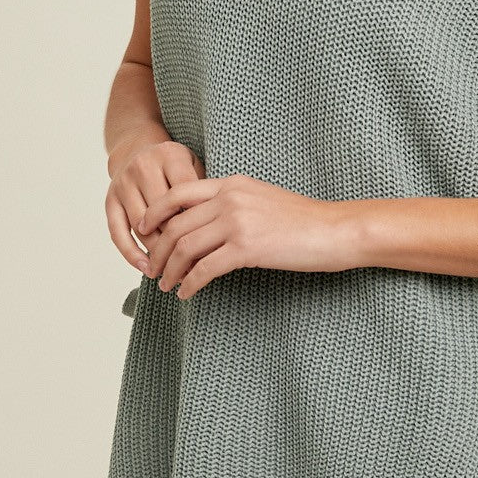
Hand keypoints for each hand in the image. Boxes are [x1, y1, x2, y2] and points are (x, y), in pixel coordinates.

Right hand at [105, 133, 206, 273]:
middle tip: (195, 267)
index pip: (185, 196)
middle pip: (162, 214)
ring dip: (158, 253)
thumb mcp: (195, 167)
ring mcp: (124, 183)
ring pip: (142, 227)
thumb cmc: (175, 166)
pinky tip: (145, 268)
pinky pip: (117, 232)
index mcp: (170, 156)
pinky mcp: (110, 200)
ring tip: (175, 272)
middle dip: (179, 243)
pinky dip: (131, 253)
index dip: (197, 223)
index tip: (212, 247)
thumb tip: (214, 235)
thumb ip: (202, 193)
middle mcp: (143, 167)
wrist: (138, 149)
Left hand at [136, 172, 355, 299]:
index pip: (178, 193)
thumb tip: (207, 223)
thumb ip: (233, 203)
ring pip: (185, 248)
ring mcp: (237, 221)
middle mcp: (229, 198)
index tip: (143, 231)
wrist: (335, 229)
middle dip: (158, 251)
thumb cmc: (303, 220)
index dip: (155, 213)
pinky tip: (187, 293)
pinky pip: (205, 268)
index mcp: (231, 184)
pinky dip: (190, 283)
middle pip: (176, 225)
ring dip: (170, 271)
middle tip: (152, 270)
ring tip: (166, 286)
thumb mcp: (262, 199)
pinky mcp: (246, 247)